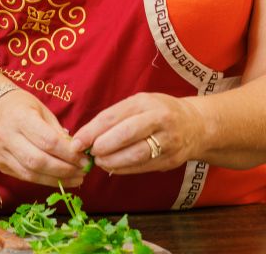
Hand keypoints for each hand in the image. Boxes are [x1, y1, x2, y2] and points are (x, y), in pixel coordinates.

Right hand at [0, 89, 88, 187]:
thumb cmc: (22, 107)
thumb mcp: (42, 111)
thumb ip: (57, 132)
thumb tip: (78, 153)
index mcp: (19, 117)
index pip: (47, 140)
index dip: (68, 153)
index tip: (85, 159)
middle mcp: (7, 135)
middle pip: (39, 160)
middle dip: (64, 170)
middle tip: (83, 172)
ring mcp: (0, 152)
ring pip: (31, 173)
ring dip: (57, 179)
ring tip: (76, 178)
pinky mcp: (0, 164)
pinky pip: (25, 176)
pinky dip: (45, 180)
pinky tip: (59, 178)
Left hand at [72, 92, 204, 174]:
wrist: (196, 125)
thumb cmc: (158, 111)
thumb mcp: (139, 103)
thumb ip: (116, 116)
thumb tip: (87, 135)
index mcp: (144, 102)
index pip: (112, 116)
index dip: (92, 131)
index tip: (76, 141)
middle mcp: (158, 120)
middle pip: (126, 134)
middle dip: (103, 146)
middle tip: (88, 152)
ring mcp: (168, 141)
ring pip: (136, 154)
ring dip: (113, 161)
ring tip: (99, 161)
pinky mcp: (172, 160)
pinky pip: (144, 166)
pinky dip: (125, 169)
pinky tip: (113, 168)